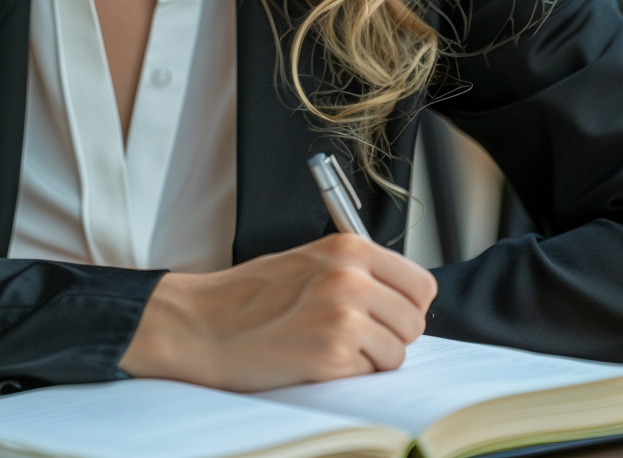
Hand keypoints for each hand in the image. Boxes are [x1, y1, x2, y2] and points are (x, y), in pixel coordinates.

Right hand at [120, 234, 436, 390]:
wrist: (202, 324)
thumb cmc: (249, 297)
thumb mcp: (309, 263)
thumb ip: (356, 272)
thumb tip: (401, 298)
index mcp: (348, 247)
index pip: (420, 283)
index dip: (406, 306)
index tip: (385, 315)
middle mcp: (351, 275)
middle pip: (414, 321)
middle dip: (390, 336)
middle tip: (351, 336)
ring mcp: (343, 314)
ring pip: (397, 353)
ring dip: (369, 359)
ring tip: (328, 347)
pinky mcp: (332, 352)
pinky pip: (370, 375)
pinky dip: (347, 375)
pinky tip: (314, 359)